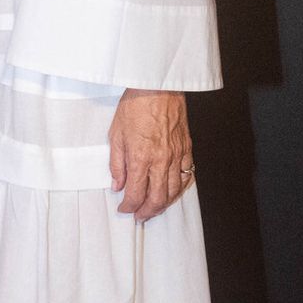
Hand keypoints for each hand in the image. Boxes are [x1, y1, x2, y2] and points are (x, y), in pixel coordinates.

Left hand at [109, 89, 194, 221]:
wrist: (157, 86)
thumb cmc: (136, 105)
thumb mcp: (116, 134)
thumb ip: (117, 164)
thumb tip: (117, 184)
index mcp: (140, 157)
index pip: (135, 193)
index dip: (129, 206)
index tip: (124, 208)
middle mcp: (160, 160)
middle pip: (157, 198)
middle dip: (147, 212)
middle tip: (140, 215)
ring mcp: (176, 155)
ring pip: (173, 190)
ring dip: (163, 204)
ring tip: (154, 207)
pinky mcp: (186, 148)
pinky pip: (186, 175)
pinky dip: (179, 187)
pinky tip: (172, 190)